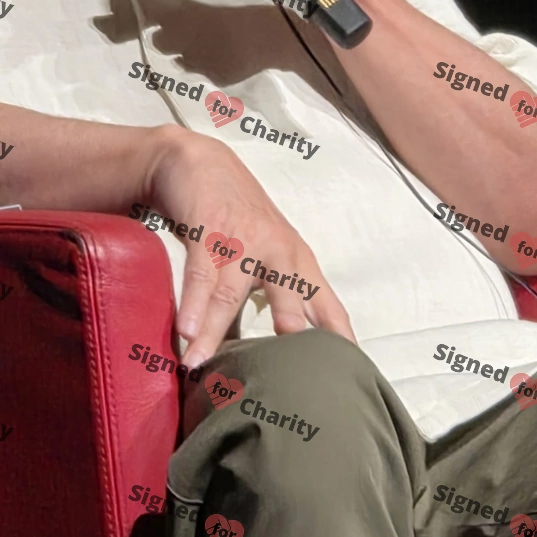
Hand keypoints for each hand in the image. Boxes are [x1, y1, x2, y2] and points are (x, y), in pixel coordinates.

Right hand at [144, 129, 355, 367]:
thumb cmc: (234, 222)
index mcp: (298, 263)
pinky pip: (201, 272)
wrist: (199, 164)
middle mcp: (278, 251)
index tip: (350, 373)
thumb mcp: (253, 264)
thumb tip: (243, 367)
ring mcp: (244, 238)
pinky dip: (192, 304)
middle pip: (290, 293)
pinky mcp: (211, 229)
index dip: (340, 338)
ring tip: (200, 363)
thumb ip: (251, 312)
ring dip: (214, 330)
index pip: (327, 305)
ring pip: (230, 291)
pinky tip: (186, 331)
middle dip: (293, 325)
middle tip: (293, 368)